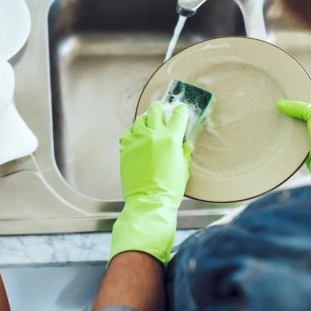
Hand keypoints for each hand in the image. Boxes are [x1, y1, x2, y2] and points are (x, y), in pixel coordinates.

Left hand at [110, 101, 190, 264]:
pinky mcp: (125, 147)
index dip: (181, 111)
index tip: (180, 110)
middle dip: (161, 109)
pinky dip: (133, 133)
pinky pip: (128, 133)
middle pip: (156, 110)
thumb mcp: (184, 168)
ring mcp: (137, 139)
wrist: (149, 201)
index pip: (178, 115)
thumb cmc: (170, 188)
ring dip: (146, 120)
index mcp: (171, 138)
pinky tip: (137, 139)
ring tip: (149, 126)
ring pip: (140, 119)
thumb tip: (184, 141)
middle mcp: (153, 134)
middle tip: (162, 112)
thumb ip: (184, 151)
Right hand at [277, 97, 310, 174]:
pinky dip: (289, 141)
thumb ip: (299, 107)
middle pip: (305, 115)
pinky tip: (278, 137)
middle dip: (292, 113)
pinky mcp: (310, 151)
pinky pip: (297, 143)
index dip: (301, 98)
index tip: (284, 97)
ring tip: (273, 121)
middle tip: (275, 109)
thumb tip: (281, 104)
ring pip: (300, 129)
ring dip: (290, 128)